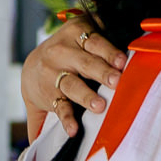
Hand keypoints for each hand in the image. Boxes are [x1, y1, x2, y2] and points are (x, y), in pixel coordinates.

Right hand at [20, 15, 124, 139]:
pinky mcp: (48, 96)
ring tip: (99, 106)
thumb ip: (101, 34)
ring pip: (72, 85)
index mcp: (75, 35)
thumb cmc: (69, 52)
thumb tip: (129, 31)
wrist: (31, 68)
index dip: (109, 51)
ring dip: (86, 96)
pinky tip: (74, 129)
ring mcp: (54, 75)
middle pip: (85, 63)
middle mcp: (62, 52)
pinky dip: (66, 119)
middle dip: (102, 72)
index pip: (94, 42)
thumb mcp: (80, 35)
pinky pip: (58, 107)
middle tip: (116, 82)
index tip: (122, 62)